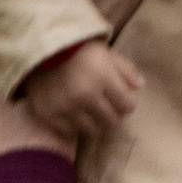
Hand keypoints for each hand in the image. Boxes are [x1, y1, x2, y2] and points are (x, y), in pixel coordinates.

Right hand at [22, 43, 142, 139]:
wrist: (41, 51)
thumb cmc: (78, 50)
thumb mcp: (106, 53)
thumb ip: (126, 69)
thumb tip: (140, 87)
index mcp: (102, 78)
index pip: (127, 106)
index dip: (126, 103)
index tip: (121, 100)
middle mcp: (85, 95)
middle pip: (111, 120)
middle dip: (112, 114)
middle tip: (106, 106)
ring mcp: (66, 107)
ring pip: (92, 129)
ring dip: (94, 121)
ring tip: (89, 110)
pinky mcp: (50, 115)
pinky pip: (70, 131)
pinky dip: (73, 124)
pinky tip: (72, 112)